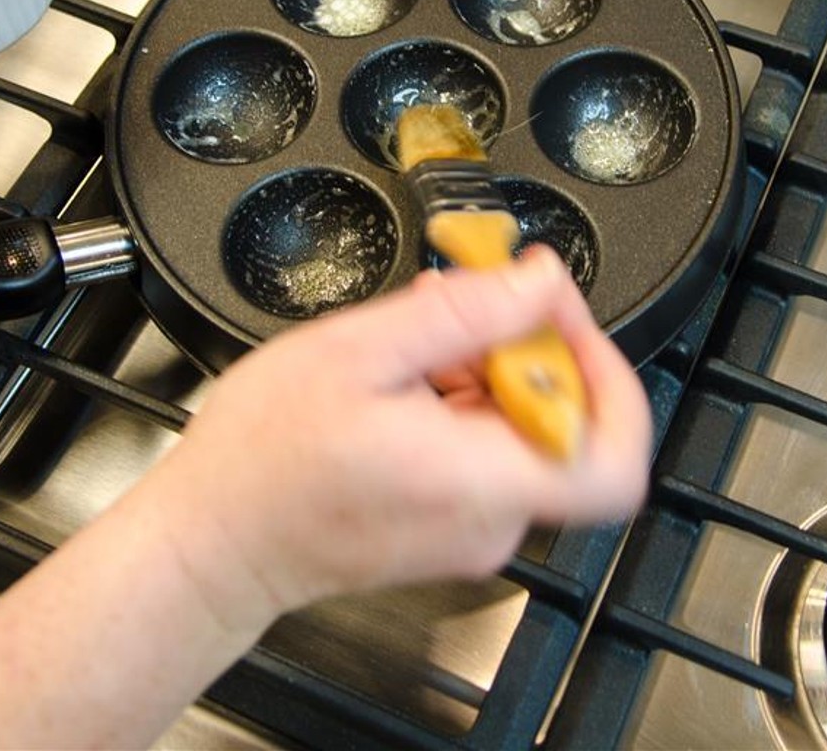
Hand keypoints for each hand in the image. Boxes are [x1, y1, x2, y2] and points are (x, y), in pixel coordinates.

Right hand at [164, 244, 652, 622]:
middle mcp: (492, 519)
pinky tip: (405, 377)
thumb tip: (542, 281)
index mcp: (479, 481)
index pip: (616, 455)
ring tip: (413, 342)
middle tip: (464, 304)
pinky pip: (488, 451)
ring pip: (523, 432)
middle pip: (566, 424)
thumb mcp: (360, 352)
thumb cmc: (262, 462)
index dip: (609, 375)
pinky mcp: (450, 526)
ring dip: (487, 370)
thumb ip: (467, 312)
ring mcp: (473, 530)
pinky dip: (462, 401)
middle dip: (525, 348)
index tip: (559, 319)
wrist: (211, 544)